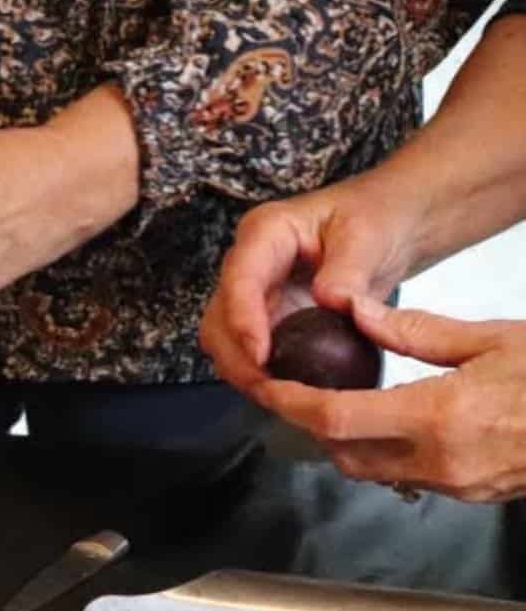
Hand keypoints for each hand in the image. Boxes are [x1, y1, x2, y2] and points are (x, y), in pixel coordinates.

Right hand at [201, 173, 421, 392]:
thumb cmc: (377, 216)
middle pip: (219, 317)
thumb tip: (331, 302)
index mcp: (266, 233)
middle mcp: (250, 264)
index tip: (260, 355)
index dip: (242, 320)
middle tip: (269, 388)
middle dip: (237, 356)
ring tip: (278, 394)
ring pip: (226, 340)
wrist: (391, 225)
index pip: (239, 279)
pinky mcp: (270, 318)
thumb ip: (349, 270)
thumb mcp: (369, 236)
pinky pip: (251, 351)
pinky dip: (263, 373)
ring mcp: (257, 293)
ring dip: (244, 370)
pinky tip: (289, 389)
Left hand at [252, 296, 525, 501]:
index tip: (264, 383)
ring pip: (371, 471)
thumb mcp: (493, 338)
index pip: (333, 418)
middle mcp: (441, 461)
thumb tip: (356, 312)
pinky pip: (406, 478)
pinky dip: (384, 452)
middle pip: (341, 453)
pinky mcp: (471, 494)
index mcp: (441, 416)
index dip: (288, 402)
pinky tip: (389, 421)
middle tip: (296, 388)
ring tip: (338, 400)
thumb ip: (417, 331)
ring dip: (346, 441)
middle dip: (312, 425)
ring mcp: (457, 484)